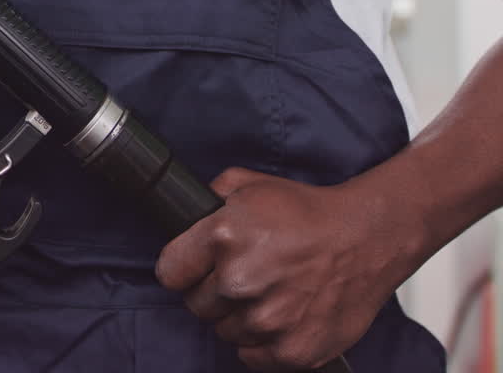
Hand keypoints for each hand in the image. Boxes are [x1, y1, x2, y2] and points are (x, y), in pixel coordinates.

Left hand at [155, 167, 424, 370]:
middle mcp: (239, 281)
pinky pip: (251, 356)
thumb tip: (182, 215)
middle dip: (215, 292)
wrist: (369, 236)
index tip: (198, 267)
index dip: (184, 269)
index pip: (170, 273)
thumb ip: (208, 199)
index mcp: (221, 237)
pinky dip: (263, 343)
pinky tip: (281, 316)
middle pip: (197, 305)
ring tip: (270, 292)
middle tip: (246, 276)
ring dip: (241, 317)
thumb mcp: (248, 184)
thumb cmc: (309, 212)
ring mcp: (267, 319)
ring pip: (225, 331)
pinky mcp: (293, 350)